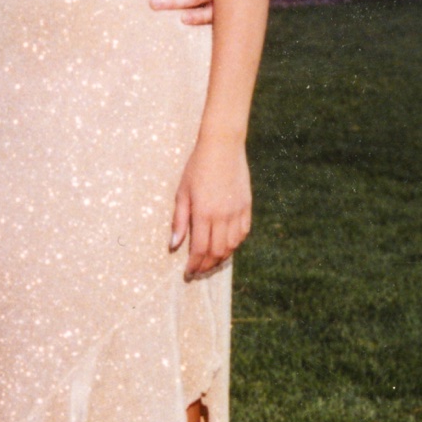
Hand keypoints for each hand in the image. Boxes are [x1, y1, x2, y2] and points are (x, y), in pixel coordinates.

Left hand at [170, 137, 250, 278]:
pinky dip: (234, 244)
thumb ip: (179, 221)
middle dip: (206, 266)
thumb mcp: (182, 192)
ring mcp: (237, 212)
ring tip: (210, 262)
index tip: (188, 273)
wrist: (222, 147)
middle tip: (198, 271)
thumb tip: (174, 246)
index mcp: (203, 212)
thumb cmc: (197, 167)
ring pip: (232, 246)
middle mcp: (223, 216)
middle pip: (217, 252)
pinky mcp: (247, 206)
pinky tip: (226, 246)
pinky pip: (243, 233)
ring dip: (221, 258)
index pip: (200, 249)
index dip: (194, 265)